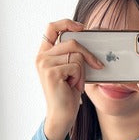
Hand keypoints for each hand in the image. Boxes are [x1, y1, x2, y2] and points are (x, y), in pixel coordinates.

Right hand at [36, 19, 103, 139]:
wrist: (61, 116)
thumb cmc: (67, 95)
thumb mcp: (69, 71)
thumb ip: (70, 56)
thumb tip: (85, 41)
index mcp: (44, 54)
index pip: (52, 27)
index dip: (67, 23)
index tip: (81, 27)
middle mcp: (41, 57)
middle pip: (71, 42)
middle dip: (87, 55)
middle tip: (97, 65)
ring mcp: (45, 64)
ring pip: (76, 55)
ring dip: (82, 72)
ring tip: (75, 83)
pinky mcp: (52, 72)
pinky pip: (76, 66)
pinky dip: (80, 78)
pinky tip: (72, 88)